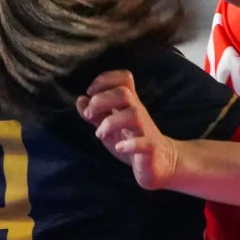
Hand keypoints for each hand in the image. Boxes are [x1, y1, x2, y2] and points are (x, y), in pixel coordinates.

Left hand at [77, 70, 178, 190]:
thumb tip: (80, 99)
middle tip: (89, 115)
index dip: (106, 79)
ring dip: (110, 122)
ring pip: (133, 114)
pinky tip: (119, 147)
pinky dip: (130, 144)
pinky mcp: (150, 147)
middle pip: (124, 93)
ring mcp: (145, 129)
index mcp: (129, 104)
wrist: (159, 161)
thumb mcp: (109, 126)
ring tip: (99, 134)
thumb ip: (95, 114)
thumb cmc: (132, 140)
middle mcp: (138, 112)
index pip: (124, 79)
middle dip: (101, 100)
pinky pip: (143, 142)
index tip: (91, 92)